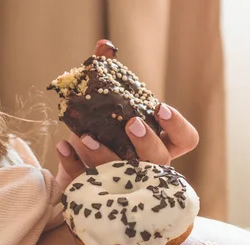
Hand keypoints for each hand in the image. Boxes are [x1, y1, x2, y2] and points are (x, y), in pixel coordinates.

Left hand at [54, 40, 198, 189]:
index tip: (160, 107)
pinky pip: (87, 182)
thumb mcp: (104, 102)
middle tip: (131, 124)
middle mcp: (147, 167)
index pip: (186, 140)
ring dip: (106, 155)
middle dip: (148, 142)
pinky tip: (62, 147)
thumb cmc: (100, 131)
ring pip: (125, 177)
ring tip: (86, 137)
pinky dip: (74, 164)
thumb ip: (107, 73)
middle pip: (161, 162)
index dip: (178, 126)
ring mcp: (124, 184)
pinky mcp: (96, 193)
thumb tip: (104, 46)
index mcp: (159, 144)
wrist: (72, 163)